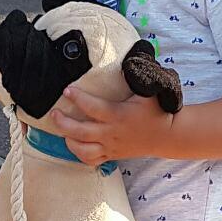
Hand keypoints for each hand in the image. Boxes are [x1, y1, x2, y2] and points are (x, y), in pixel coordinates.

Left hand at [51, 85, 174, 164]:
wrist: (167, 135)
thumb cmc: (156, 111)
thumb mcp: (147, 91)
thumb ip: (134, 76)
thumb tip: (123, 59)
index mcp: (118, 115)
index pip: (92, 108)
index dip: (78, 98)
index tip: (67, 90)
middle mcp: (111, 133)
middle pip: (80, 132)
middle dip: (63, 123)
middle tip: (54, 113)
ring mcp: (111, 147)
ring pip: (83, 149)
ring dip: (68, 140)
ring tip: (61, 129)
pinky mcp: (112, 156)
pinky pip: (91, 161)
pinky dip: (79, 154)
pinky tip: (74, 144)